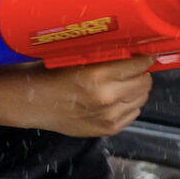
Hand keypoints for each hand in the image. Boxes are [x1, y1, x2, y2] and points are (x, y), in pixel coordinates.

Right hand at [21, 55, 153, 136]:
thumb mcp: (77, 57)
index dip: (145, 58)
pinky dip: (128, 105)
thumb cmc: (51, 75)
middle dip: (141, 73)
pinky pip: (133, 113)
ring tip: (122, 84)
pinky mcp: (108, 128)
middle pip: (145, 82)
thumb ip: (105, 56)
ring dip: (136, 90)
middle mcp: (106, 97)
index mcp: (97, 75)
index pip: (139, 64)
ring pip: (142, 98)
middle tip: (133, 69)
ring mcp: (108, 116)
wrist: (32, 103)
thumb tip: (135, 50)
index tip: (147, 54)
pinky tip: (114, 99)